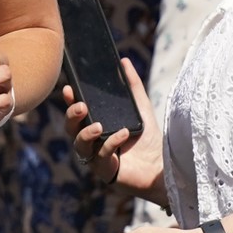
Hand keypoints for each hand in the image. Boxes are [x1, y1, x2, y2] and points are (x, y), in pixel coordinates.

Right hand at [64, 56, 163, 201]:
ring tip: (99, 125)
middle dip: (72, 115)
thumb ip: (132, 85)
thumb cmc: (148, 139)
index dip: (70, 101)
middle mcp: (91, 142)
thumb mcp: (140, 107)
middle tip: (81, 106)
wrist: (162, 165)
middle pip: (70, 128)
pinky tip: (124, 134)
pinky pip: (101, 156)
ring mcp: (95, 157)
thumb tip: (124, 61)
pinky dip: (111, 143)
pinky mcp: (105, 171)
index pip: (77, 112)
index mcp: (95, 125)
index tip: (69, 88)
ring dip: (86, 133)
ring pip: (79, 144)